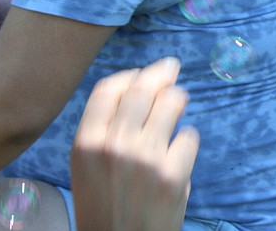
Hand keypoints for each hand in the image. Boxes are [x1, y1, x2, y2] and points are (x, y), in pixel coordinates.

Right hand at [70, 58, 199, 230]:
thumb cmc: (102, 208)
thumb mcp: (88, 168)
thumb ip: (106, 132)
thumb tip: (139, 90)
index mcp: (86, 144)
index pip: (108, 89)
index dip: (129, 76)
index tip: (141, 74)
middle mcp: (114, 146)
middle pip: (143, 89)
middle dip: (161, 74)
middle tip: (171, 68)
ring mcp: (146, 158)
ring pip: (171, 102)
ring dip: (177, 99)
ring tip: (179, 101)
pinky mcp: (173, 173)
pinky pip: (189, 136)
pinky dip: (187, 140)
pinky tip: (180, 150)